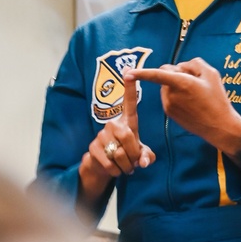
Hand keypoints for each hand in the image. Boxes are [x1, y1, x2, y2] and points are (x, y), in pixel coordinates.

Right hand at [78, 73, 155, 202]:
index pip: (129, 102)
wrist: (102, 166)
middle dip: (133, 154)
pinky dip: (116, 171)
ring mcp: (101, 135)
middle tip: (134, 161)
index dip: (130, 88)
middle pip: (128, 136)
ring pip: (119, 153)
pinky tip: (115, 170)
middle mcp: (113, 124)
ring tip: (124, 166)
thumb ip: (147, 156)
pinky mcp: (93, 148)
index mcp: (126, 122)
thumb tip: (144, 162)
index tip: (128, 70)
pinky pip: (110, 163)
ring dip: (126, 165)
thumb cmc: (125, 154)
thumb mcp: (140, 153)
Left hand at [131, 59, 240, 159]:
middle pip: (166, 75)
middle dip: (176, 73)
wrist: (218, 126)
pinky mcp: (169, 113)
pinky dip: (177, 95)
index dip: (141, 72)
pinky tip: (192, 102)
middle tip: (196, 80)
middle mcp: (171, 95)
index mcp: (181, 83)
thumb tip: (180, 67)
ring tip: (195, 93)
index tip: (127, 73)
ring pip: (167, 86)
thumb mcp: (211, 74)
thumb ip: (193, 64)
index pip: (157, 75)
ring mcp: (169, 105)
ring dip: (177, 85)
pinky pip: (170, 97)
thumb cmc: (217, 99)